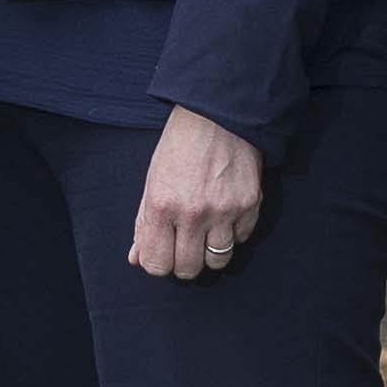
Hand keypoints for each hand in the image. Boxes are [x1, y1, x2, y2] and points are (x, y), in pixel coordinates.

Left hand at [126, 105, 264, 282]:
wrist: (217, 116)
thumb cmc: (178, 148)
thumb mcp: (152, 181)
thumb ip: (143, 223)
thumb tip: (136, 259)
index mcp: (161, 205)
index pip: (157, 264)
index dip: (158, 264)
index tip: (162, 253)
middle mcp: (192, 213)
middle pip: (188, 269)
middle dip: (183, 263)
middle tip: (184, 246)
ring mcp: (224, 211)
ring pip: (218, 261)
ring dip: (210, 253)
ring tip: (205, 233)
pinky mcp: (250, 205)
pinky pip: (241, 239)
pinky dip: (232, 233)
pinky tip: (225, 213)